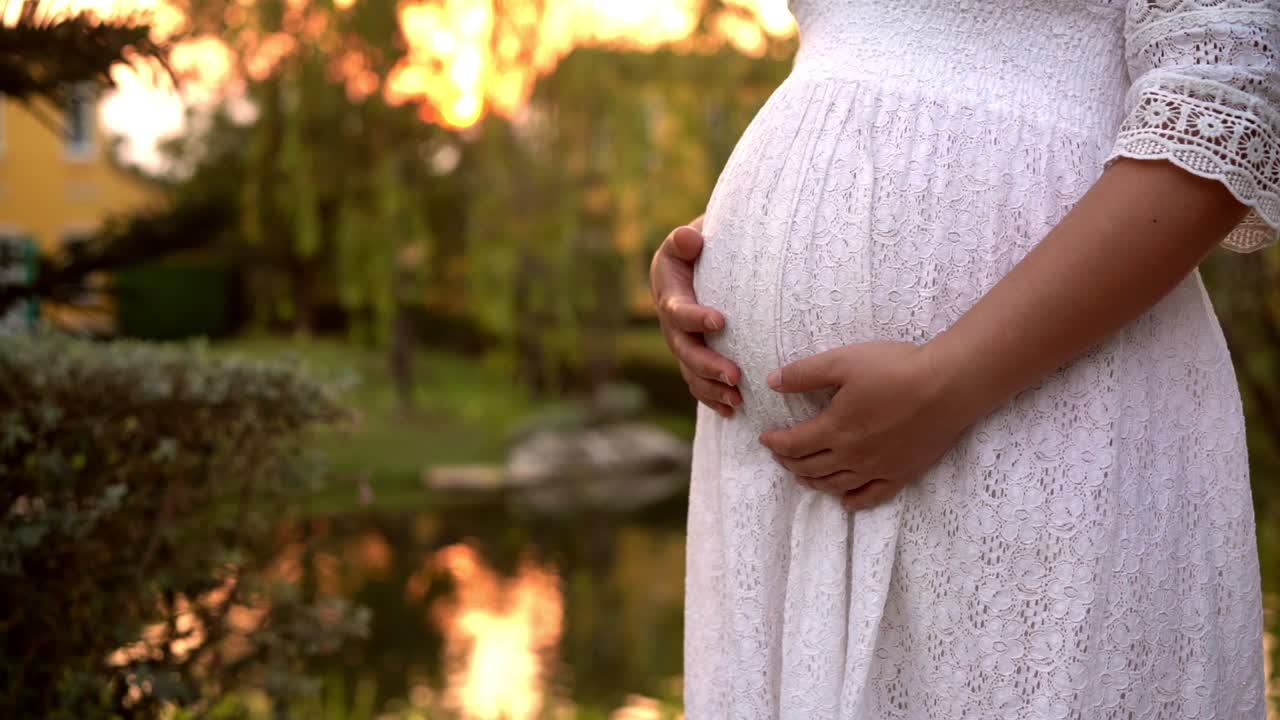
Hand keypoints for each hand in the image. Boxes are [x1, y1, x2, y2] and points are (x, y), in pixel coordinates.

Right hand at [650, 222, 741, 416]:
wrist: (695, 265)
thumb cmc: (697, 250)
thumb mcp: (687, 239)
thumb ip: (684, 240)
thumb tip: (690, 239)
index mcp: (670, 296)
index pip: (678, 311)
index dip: (695, 318)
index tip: (720, 321)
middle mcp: (672, 326)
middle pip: (685, 351)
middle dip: (708, 366)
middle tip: (735, 376)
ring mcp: (683, 346)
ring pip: (692, 374)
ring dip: (713, 389)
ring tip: (738, 400)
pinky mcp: (695, 359)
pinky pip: (700, 385)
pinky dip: (714, 399)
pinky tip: (734, 411)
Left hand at [758, 341, 970, 510]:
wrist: (948, 386)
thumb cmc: (896, 368)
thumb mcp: (843, 361)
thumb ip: (804, 374)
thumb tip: (772, 382)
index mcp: (835, 428)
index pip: (794, 444)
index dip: (776, 443)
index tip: (765, 438)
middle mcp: (852, 456)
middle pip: (811, 467)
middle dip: (789, 462)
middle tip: (780, 455)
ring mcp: (877, 468)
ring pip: (836, 485)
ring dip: (813, 482)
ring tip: (803, 476)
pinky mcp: (902, 474)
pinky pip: (871, 496)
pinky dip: (853, 501)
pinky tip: (845, 501)